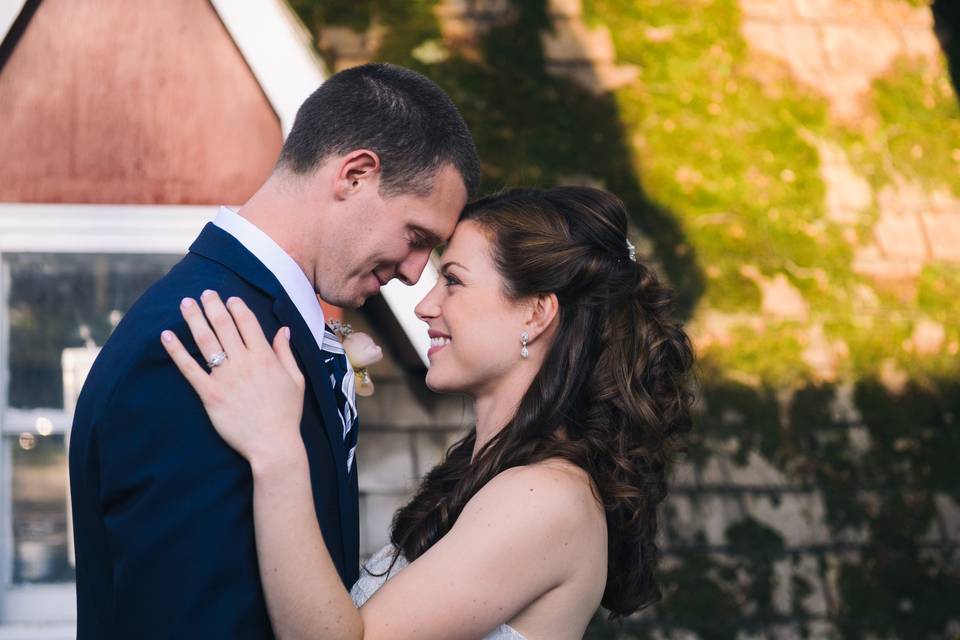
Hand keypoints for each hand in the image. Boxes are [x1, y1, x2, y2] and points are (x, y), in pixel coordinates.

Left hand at [161, 290, 306, 469]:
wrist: (274, 444)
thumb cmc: (286, 414)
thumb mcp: (296, 380)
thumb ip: (286, 352)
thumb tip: (284, 330)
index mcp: (265, 357)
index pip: (248, 323)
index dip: (237, 307)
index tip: (229, 298)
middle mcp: (244, 362)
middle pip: (224, 326)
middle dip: (213, 305)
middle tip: (204, 293)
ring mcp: (225, 378)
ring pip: (206, 340)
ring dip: (194, 318)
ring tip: (185, 303)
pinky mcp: (210, 395)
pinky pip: (189, 369)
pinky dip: (176, 351)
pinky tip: (166, 336)